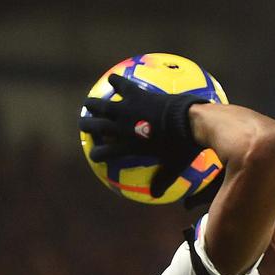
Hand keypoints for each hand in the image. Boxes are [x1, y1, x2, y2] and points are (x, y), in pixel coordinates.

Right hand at [80, 73, 209, 197]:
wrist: (191, 122)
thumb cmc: (184, 146)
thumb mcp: (174, 166)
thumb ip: (163, 179)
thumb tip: (156, 195)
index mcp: (129, 146)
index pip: (104, 154)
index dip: (97, 155)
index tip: (94, 155)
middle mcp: (122, 127)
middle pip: (96, 127)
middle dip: (87, 126)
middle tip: (83, 125)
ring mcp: (127, 110)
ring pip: (101, 105)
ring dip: (92, 105)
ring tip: (88, 104)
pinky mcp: (136, 94)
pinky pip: (121, 85)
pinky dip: (115, 82)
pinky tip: (111, 79)